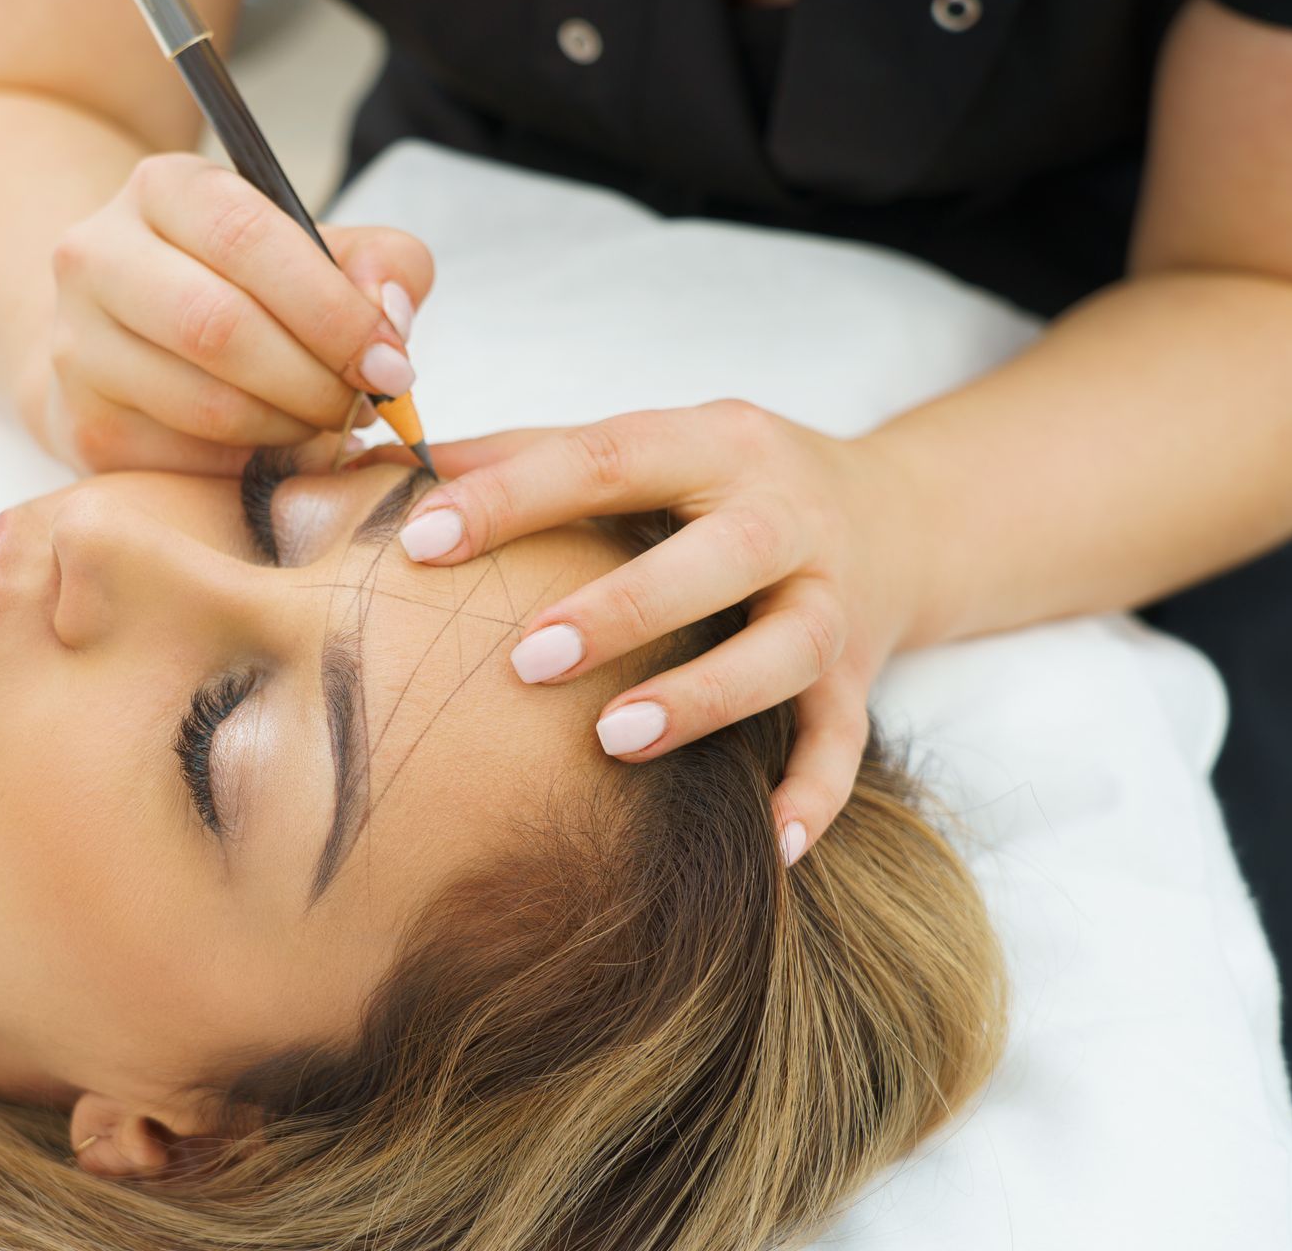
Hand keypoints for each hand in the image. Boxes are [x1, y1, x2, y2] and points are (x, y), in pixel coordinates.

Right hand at [40, 152, 432, 473]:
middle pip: (219, 327)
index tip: (389, 363)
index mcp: (163, 189)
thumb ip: (379, 264)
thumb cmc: (242, 288)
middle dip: (314, 380)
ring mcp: (78, 345)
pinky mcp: (85, 424)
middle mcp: (98, 257)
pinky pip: (188, 462)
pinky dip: (252, 467)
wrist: (128, 335)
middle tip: (362, 406)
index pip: (247, 238)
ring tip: (323, 426)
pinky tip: (276, 451)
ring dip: (290, 430)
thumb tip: (390, 317)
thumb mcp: (314, 251)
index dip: (331, 310)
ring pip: (205, 404)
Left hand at [389, 401, 928, 864]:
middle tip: (525, 660)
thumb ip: (527, 454)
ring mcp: (831, 599)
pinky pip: (846, 743)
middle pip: (720, 555)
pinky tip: (769, 846)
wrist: (901, 516)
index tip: (422, 541)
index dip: (515, 497)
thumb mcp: (646, 446)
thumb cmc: (726, 485)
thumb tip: (390, 465)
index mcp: (714, 444)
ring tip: (614, 740)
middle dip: (624, 608)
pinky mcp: (860, 676)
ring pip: (787, 650)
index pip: (608, 457)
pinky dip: (813, 798)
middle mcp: (785, 515)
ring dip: (705, 697)